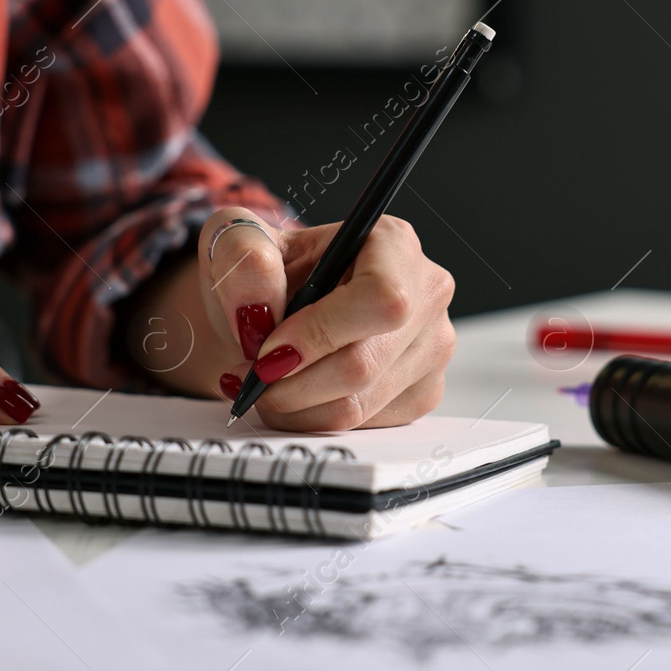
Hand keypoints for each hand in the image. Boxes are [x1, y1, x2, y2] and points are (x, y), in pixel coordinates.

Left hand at [193, 207, 455, 430]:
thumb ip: (244, 259)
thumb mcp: (238, 244)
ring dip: (295, 405)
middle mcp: (427, 293)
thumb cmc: (266, 274)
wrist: (274, 309)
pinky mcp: (422, 392)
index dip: (320, 334)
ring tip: (264, 383)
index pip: (380, 298)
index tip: (269, 351)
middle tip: (251, 375)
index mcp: (392, 243)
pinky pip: (363, 427)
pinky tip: (295, 392)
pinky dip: (313, 419)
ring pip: (359, 405)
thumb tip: (259, 306)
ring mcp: (432, 347)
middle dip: (293, 382)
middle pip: (364, 364)